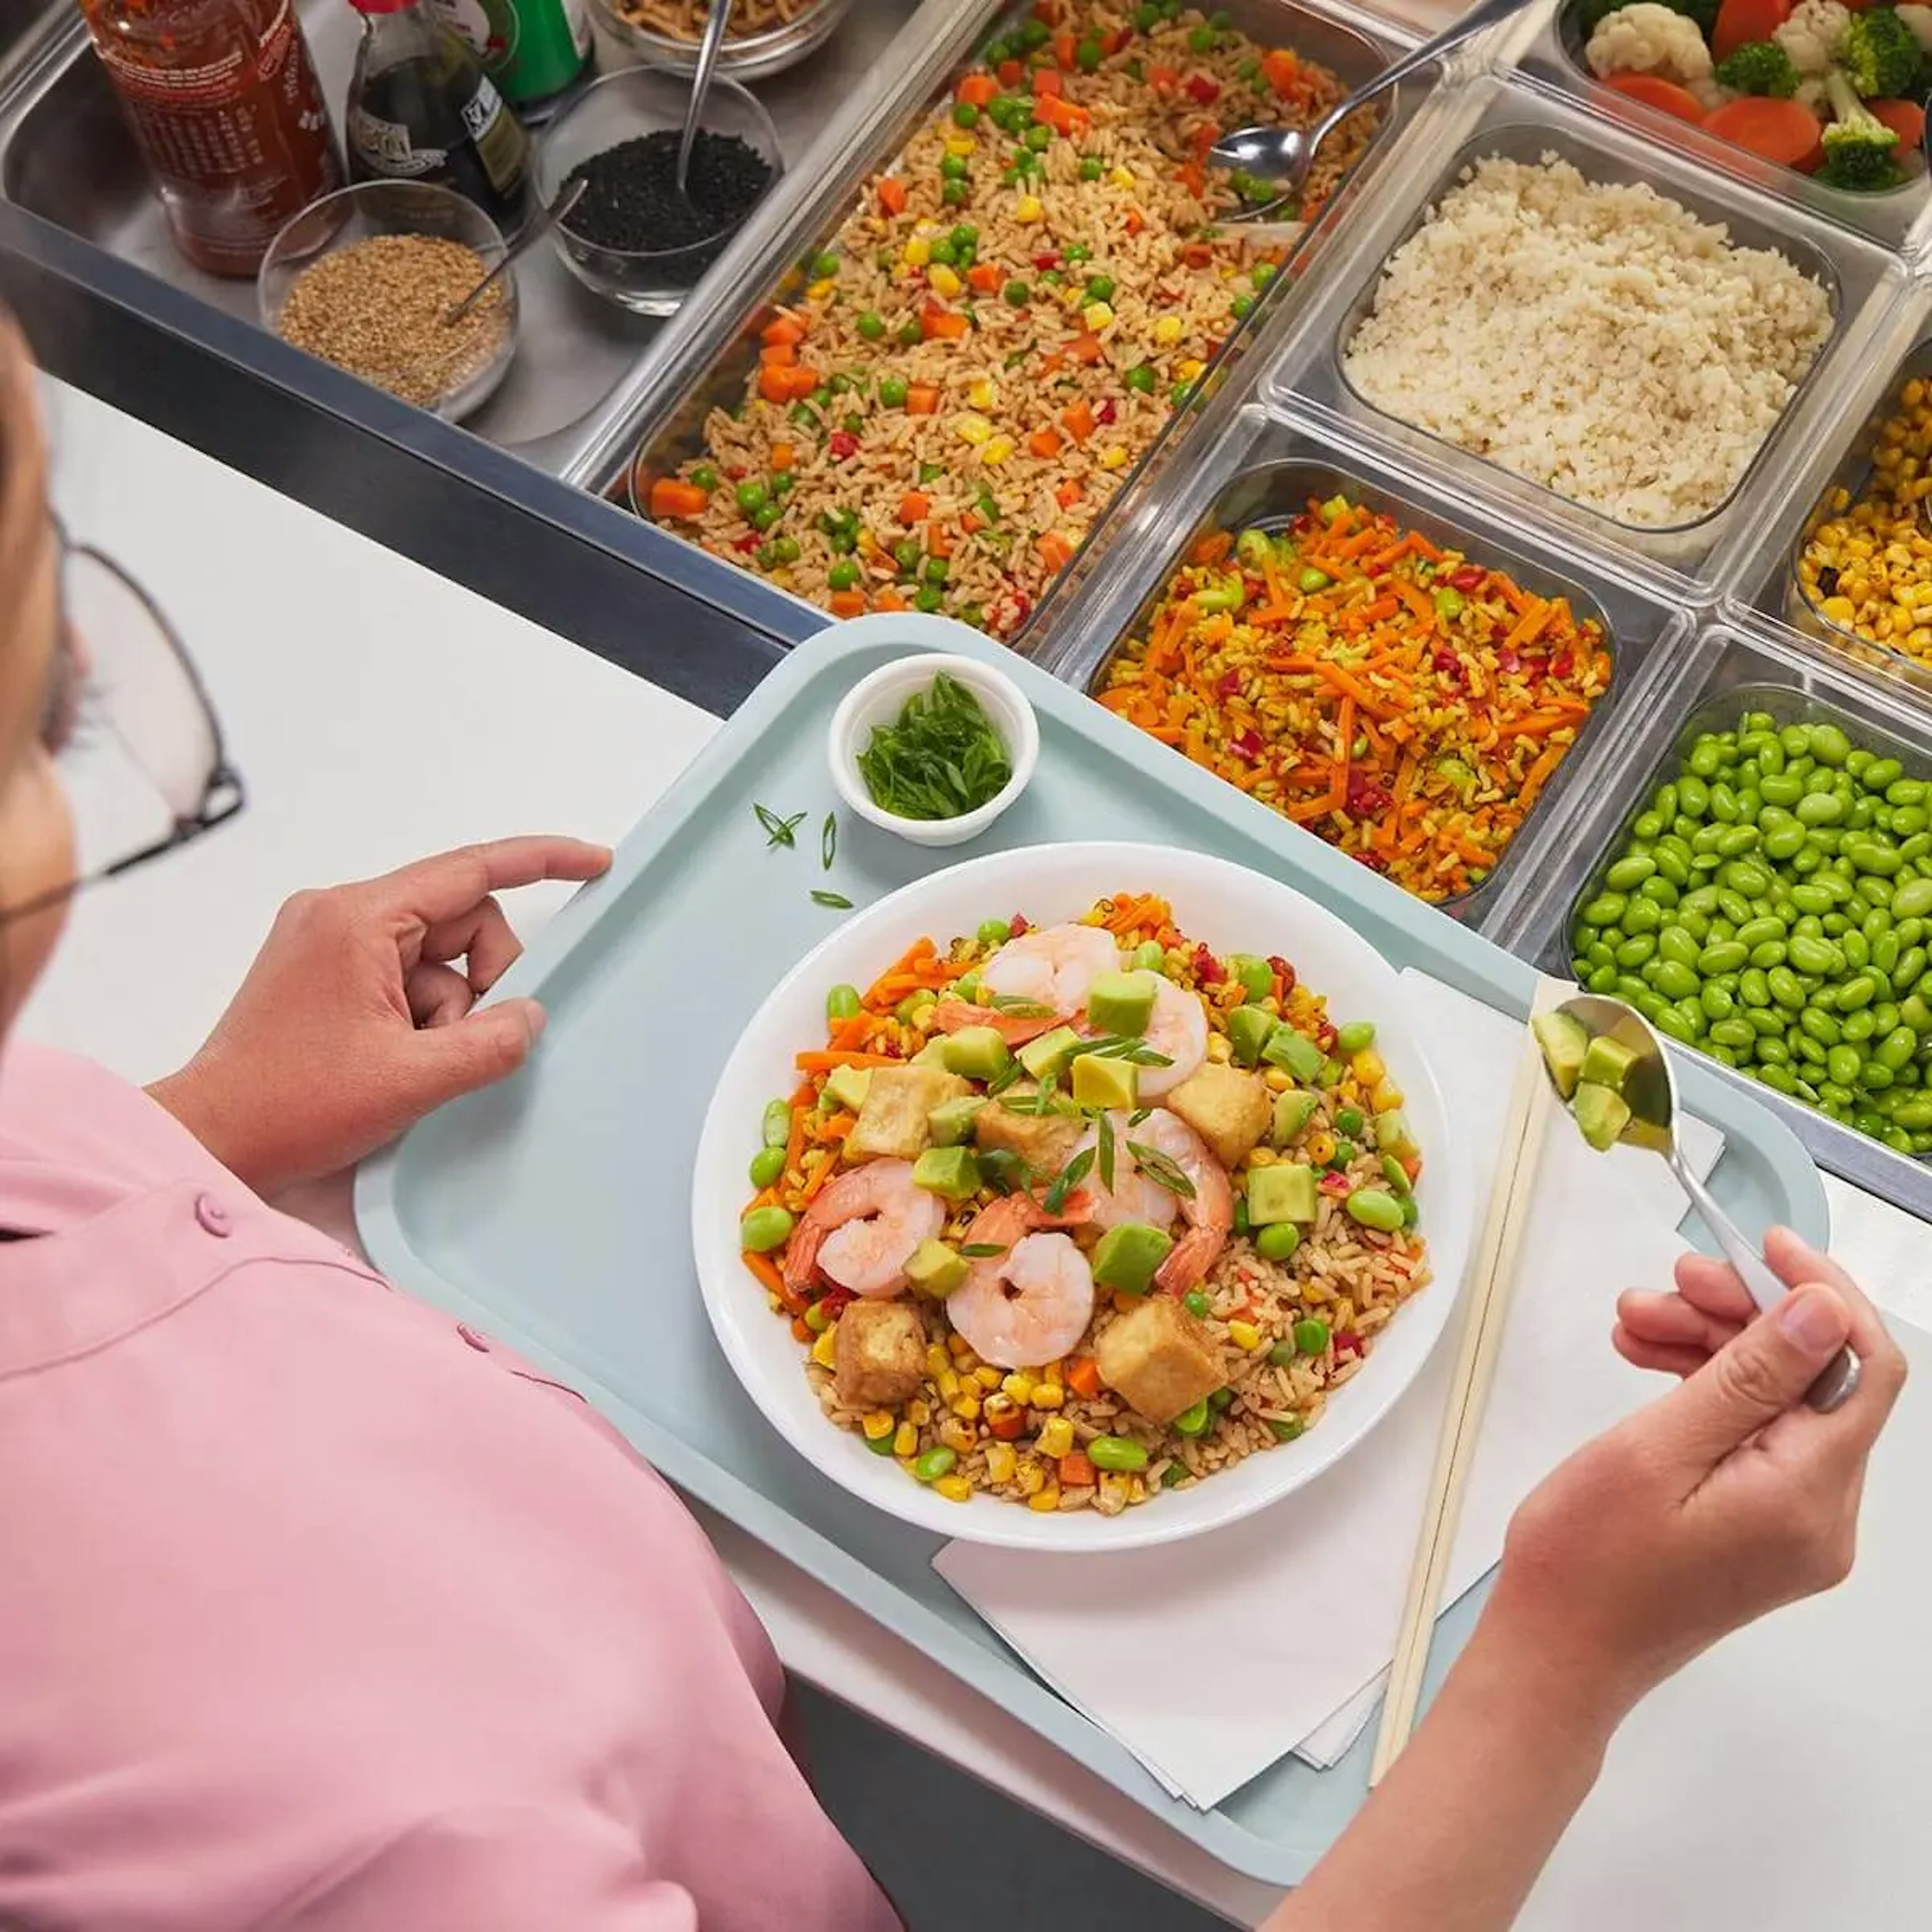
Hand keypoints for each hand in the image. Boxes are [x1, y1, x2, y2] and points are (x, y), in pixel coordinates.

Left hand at [150, 836, 610, 1194]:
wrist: (209, 1140)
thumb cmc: (289, 1105)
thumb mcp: (412, 1080)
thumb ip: (490, 1043)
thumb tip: (528, 1016)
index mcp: (357, 918)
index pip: (472, 871)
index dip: (541, 860)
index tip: (593, 862)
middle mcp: (338, 913)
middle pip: (460, 922)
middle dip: (482, 980)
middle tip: (469, 1040)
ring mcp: (327, 942)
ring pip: (436, 958)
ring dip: (447, 1011)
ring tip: (413, 1064)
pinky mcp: (322, 973)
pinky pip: (404, 977)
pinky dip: (420, 1018)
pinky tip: (396, 1061)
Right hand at [1487, 1229, 1905, 1725]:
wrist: (1555, 1653)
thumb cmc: (1587, 1562)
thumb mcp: (1657, 1450)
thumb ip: (1748, 1379)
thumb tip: (1822, 1312)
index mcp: (1808, 1497)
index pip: (1862, 1366)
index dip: (1821, 1292)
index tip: (1762, 1246)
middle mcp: (1823, 1517)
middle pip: (1814, 1379)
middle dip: (1742, 1316)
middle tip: (1667, 1283)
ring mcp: (1795, 1528)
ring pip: (1778, 1402)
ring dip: (1713, 1348)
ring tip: (1635, 1322)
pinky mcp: (1762, 1531)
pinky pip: (1755, 1438)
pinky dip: (1707, 1391)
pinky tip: (1649, 1361)